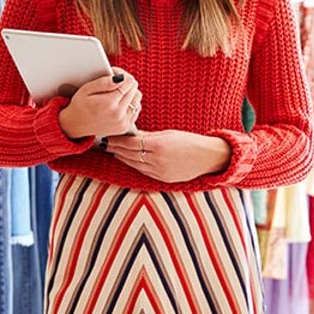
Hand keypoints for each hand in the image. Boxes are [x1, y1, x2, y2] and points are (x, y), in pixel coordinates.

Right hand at [58, 68, 141, 139]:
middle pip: (134, 89)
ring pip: (138, 99)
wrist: (75, 126)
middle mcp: (118, 114)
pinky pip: (136, 109)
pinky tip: (121, 101)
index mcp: (109, 103)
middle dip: (126, 81)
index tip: (114, 72)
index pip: (128, 82)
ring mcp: (123, 122)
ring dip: (130, 92)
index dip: (122, 73)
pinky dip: (131, 103)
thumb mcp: (86, 90)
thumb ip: (103, 83)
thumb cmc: (79, 105)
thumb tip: (120, 78)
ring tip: (118, 90)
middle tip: (116, 80)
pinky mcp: (125, 127)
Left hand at [106, 129, 231, 183]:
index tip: (110, 135)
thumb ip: (148, 136)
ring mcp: (159, 172)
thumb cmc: (190, 141)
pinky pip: (143, 172)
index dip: (118, 140)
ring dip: (122, 158)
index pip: (131, 143)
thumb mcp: (169, 134)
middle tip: (105, 142)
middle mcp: (157, 160)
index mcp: (159, 145)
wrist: (208, 158)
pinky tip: (127, 160)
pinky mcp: (162, 180)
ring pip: (134, 164)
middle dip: (116, 148)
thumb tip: (131, 134)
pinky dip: (134, 165)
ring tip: (113, 151)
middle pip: (129, 154)